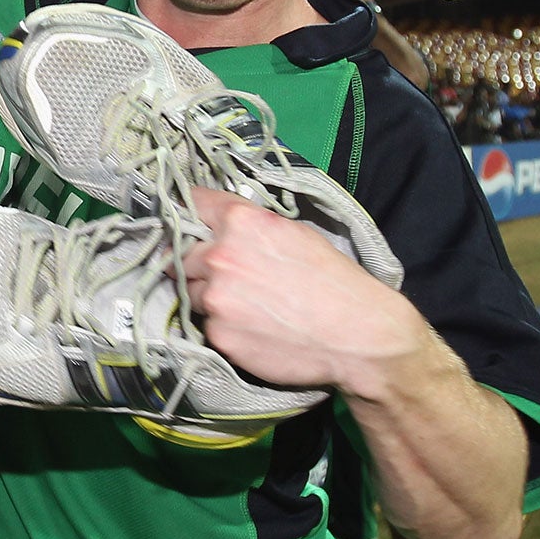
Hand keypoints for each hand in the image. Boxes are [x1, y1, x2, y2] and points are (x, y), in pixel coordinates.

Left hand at [180, 187, 419, 394]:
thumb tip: (221, 225)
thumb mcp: (295, 233)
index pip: (193, 202)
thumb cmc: (334, 281)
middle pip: (181, 253)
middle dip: (195, 261)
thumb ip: (250, 225)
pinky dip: (222, 325)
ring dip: (207, 295)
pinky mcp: (217, 334)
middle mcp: (220, 256)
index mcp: (240, 222)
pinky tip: (252, 327)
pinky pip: (206, 324)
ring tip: (245, 304)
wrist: (358, 336)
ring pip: (190, 291)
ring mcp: (215, 298)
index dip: (191, 212)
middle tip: (223, 274)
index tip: (188, 220)